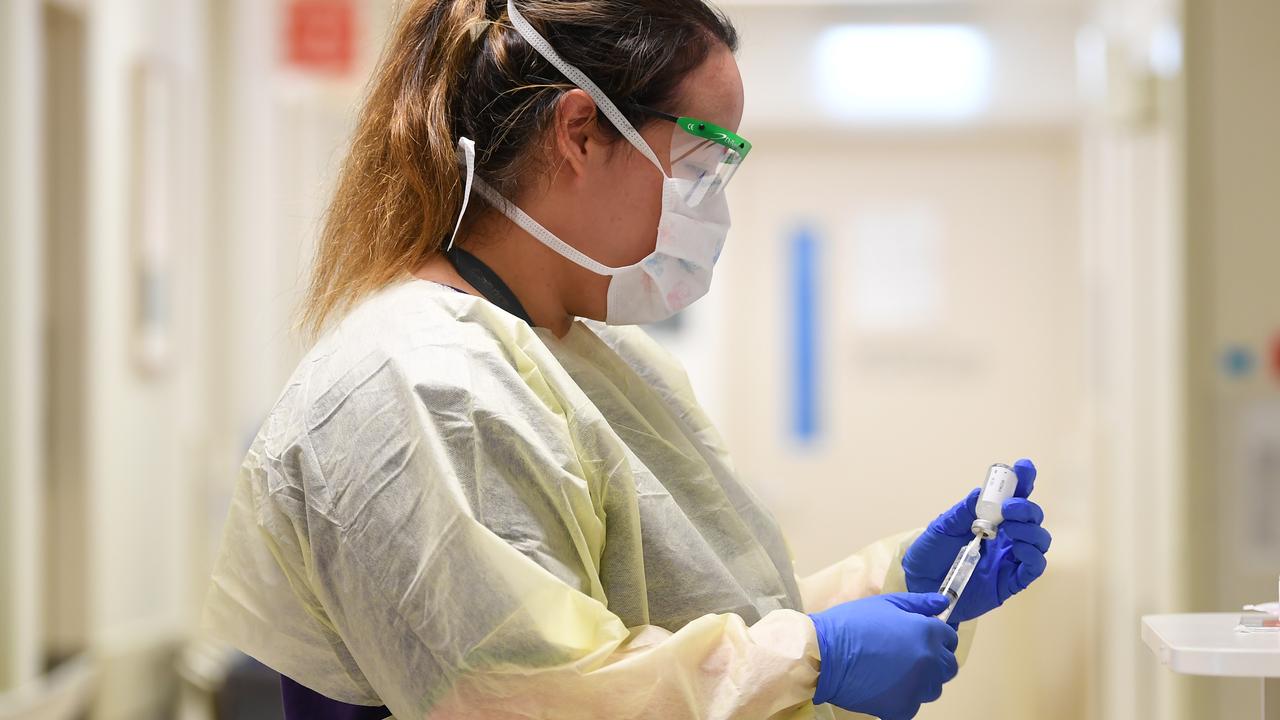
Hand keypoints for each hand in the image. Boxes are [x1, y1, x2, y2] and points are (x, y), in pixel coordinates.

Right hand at [809, 592, 958, 718]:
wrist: (823, 654)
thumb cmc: (851, 623)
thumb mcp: (885, 603)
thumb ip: (919, 603)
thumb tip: (943, 602)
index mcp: (927, 633)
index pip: (950, 639)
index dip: (937, 637)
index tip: (920, 638)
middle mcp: (929, 661)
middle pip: (948, 667)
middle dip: (935, 660)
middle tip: (908, 655)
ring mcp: (917, 688)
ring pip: (933, 688)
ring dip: (922, 680)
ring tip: (895, 671)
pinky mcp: (903, 708)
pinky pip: (914, 704)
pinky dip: (903, 696)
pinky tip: (884, 684)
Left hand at [902, 458, 1049, 623]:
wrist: (919, 587)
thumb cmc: (930, 555)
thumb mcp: (942, 528)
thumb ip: (963, 512)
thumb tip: (983, 492)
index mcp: (990, 520)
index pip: (1013, 499)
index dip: (1023, 482)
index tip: (1024, 468)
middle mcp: (1006, 538)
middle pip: (1032, 519)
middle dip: (1026, 508)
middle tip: (1009, 507)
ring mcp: (1010, 560)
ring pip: (1039, 541)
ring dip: (1030, 530)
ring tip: (1011, 526)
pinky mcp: (1010, 582)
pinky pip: (1033, 568)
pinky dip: (1032, 555)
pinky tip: (1019, 547)